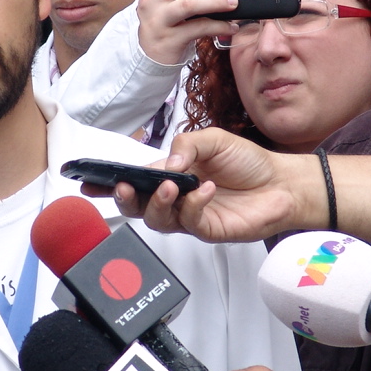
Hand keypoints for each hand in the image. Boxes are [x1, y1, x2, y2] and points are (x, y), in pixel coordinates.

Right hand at [89, 128, 320, 242]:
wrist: (281, 182)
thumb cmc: (247, 161)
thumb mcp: (214, 140)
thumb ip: (186, 146)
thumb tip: (165, 163)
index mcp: (170, 173)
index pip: (135, 179)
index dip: (109, 182)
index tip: (88, 182)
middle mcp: (174, 197)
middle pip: (137, 206)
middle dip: (123, 199)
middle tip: (123, 187)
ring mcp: (189, 216)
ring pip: (157, 219)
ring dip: (157, 202)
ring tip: (170, 186)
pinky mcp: (207, 230)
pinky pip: (190, 221)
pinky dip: (193, 205)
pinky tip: (205, 190)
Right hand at [134, 0, 241, 65]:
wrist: (150, 58)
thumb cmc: (168, 23)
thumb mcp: (169, 1)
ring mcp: (159, 20)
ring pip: (189, 4)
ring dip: (216, 1)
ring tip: (235, 2)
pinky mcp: (169, 39)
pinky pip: (198, 29)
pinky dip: (219, 26)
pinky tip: (232, 26)